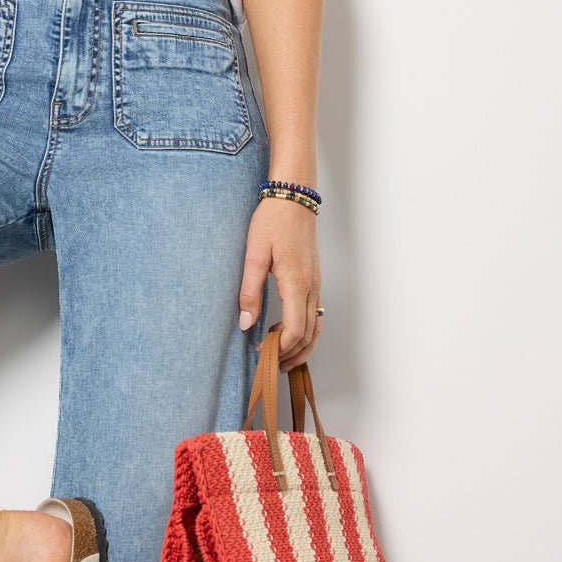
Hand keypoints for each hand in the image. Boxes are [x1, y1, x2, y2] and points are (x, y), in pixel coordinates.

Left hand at [237, 195, 322, 372]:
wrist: (294, 198)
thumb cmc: (273, 221)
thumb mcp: (254, 254)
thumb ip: (250, 290)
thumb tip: (245, 323)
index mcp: (296, 284)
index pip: (294, 330)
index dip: (278, 348)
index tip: (260, 353)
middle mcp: (311, 288)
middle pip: (308, 335)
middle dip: (289, 354)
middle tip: (268, 363)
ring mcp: (316, 284)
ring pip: (315, 327)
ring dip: (300, 346)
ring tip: (280, 357)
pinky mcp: (314, 279)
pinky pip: (315, 314)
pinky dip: (305, 331)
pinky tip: (286, 331)